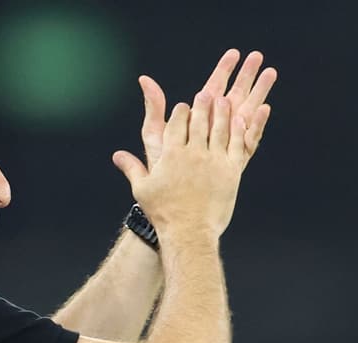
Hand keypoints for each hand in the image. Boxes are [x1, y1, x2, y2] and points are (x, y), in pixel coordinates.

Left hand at [114, 49, 276, 175]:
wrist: (173, 205)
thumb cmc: (160, 171)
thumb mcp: (155, 137)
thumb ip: (155, 110)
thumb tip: (144, 80)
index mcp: (194, 123)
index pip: (210, 91)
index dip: (222, 70)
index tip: (233, 53)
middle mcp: (210, 132)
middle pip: (230, 98)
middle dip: (244, 76)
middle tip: (257, 56)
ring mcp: (223, 146)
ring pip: (243, 115)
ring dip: (257, 93)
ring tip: (270, 72)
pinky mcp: (232, 162)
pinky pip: (247, 141)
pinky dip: (255, 126)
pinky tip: (264, 109)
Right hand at [114, 90, 247, 239]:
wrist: (189, 232)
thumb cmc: (163, 213)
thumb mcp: (143, 189)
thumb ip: (132, 168)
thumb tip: (117, 156)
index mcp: (171, 155)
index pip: (176, 123)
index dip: (180, 112)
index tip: (183, 106)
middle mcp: (193, 153)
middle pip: (199, 120)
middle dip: (202, 104)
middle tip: (206, 94)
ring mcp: (214, 161)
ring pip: (220, 128)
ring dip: (222, 111)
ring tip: (224, 101)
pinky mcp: (231, 170)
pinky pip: (236, 143)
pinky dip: (238, 129)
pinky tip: (240, 120)